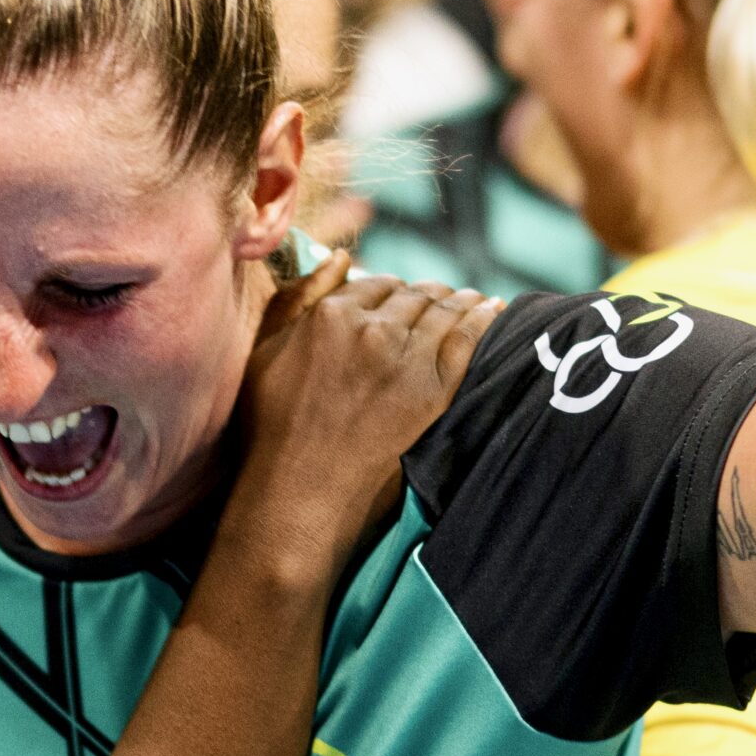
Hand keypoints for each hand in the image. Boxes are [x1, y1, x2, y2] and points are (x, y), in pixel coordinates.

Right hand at [229, 259, 496, 574]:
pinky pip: (470, 339)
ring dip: (459, 302)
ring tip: (472, 302)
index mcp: (329, 315)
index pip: (375, 284)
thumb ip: (298, 298)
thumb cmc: (269, 434)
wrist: (297, 500)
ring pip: (445, 311)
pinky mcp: (435, 391)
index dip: (391, 292)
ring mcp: (407, 359)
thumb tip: (338, 255)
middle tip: (442, 303)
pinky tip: (491, 313)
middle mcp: (371, 329)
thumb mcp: (265, 355)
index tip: (402, 302)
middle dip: (428, 296)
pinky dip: (483, 320)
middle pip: (414, 295)